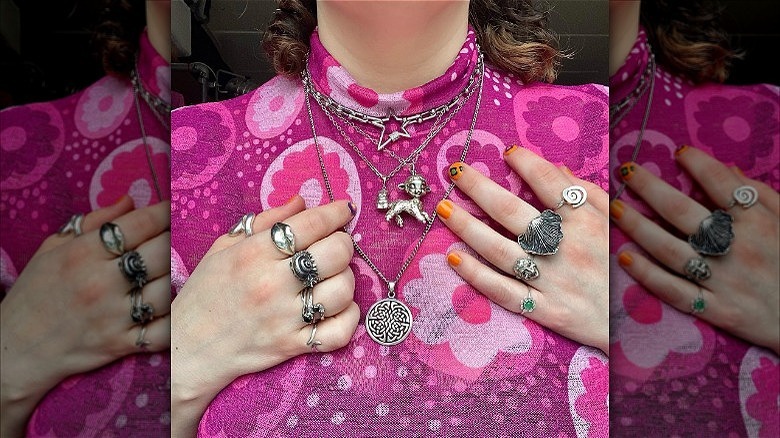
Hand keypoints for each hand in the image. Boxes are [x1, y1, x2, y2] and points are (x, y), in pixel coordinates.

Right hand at [0, 197, 170, 436]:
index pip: (139, 224)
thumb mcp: (52, 248)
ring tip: (180, 271)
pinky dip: (176, 320)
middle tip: (182, 239)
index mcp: (83, 253)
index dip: (164, 213)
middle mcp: (101, 283)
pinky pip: (163, 331)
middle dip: (176, 242)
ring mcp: (113, 316)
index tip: (174, 210)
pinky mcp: (121, 345)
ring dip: (178, 279)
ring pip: (167, 289)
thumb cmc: (35, 293)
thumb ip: (94, 222)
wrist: (13, 350)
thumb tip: (130, 201)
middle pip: (161, 253)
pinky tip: (178, 307)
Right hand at [171, 196, 359, 436]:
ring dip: (345, 279)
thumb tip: (301, 202)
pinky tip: (336, 308)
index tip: (344, 210)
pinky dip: (348, 318)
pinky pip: (340, 332)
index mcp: (254, 253)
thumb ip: (264, 221)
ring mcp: (285, 318)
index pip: (311, 224)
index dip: (336, 213)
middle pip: (336, 254)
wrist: (187, 349)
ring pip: (343, 290)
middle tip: (336, 245)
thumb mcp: (223, 248)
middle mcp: (272, 284)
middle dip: (344, 243)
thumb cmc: (205, 293)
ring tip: (332, 277)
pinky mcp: (292, 346)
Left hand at [436, 147, 608, 354]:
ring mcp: (551, 281)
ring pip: (499, 250)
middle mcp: (564, 248)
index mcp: (587, 222)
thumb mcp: (617, 222)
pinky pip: (503, 291)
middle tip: (455, 173)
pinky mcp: (543, 310)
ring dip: (467, 227)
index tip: (506, 152)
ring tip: (444, 209)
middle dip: (479, 188)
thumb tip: (555, 167)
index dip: (526, 164)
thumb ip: (588, 194)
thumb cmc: (625, 264)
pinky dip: (476, 275)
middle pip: (513, 213)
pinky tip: (454, 257)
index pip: (550, 184)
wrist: (642, 324)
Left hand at [610, 146, 779, 353]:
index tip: (678, 152)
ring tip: (616, 209)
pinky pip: (673, 290)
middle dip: (649, 187)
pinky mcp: (715, 309)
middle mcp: (734, 246)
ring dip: (637, 226)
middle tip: (625, 171)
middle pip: (681, 211)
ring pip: (668, 248)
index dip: (697, 164)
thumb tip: (726, 168)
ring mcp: (721, 279)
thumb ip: (761, 195)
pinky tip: (625, 257)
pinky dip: (647, 274)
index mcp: (757, 221)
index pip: (720, 183)